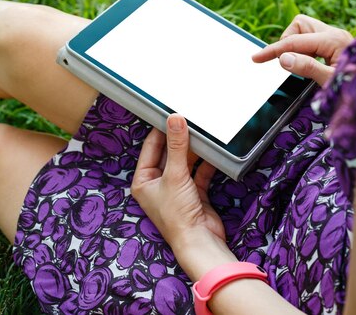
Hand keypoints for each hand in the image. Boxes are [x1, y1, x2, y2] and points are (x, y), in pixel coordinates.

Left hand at [131, 114, 225, 256]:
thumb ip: (176, 145)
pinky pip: (199, 172)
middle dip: (179, 139)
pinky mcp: (194, 193)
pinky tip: (213, 152)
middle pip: (169, 153)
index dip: (161, 130)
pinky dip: (206, 163)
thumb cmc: (177, 216)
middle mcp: (157, 184)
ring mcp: (176, 188)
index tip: (171, 113)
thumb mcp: (175, 175)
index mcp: (143, 181)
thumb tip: (174, 119)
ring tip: (202, 133)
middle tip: (189, 120)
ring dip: (194, 150)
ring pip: (185, 161)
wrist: (199, 242)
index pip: (151, 147)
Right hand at [252, 14, 352, 85]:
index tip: (256, 58)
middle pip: (299, 25)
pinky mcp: (334, 42)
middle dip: (288, 41)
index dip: (273, 51)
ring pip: (304, 28)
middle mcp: (334, 33)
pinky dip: (304, 47)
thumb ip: (307, 68)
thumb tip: (284, 58)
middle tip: (289, 63)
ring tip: (301, 64)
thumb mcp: (331, 81)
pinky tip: (309, 62)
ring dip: (296, 43)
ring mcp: (335, 36)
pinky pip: (311, 37)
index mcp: (334, 40)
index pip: (295, 41)